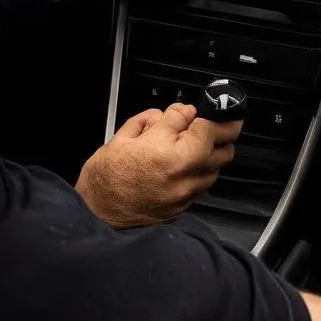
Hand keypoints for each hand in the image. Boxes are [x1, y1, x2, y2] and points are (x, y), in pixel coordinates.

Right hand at [75, 103, 242, 228]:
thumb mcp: (129, 134)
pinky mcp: (184, 206)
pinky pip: (204, 183)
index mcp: (174, 154)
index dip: (207, 113)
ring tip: (193, 144)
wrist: (96, 210)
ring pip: (218, 167)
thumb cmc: (108, 173)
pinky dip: (201, 170)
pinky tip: (185, 164)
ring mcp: (187, 194)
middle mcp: (186, 176)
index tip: (203, 109)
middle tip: (207, 123)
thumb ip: (163, 119)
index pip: (209, 126)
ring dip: (212, 152)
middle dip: (221, 132)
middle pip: (225, 148)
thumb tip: (184, 112)